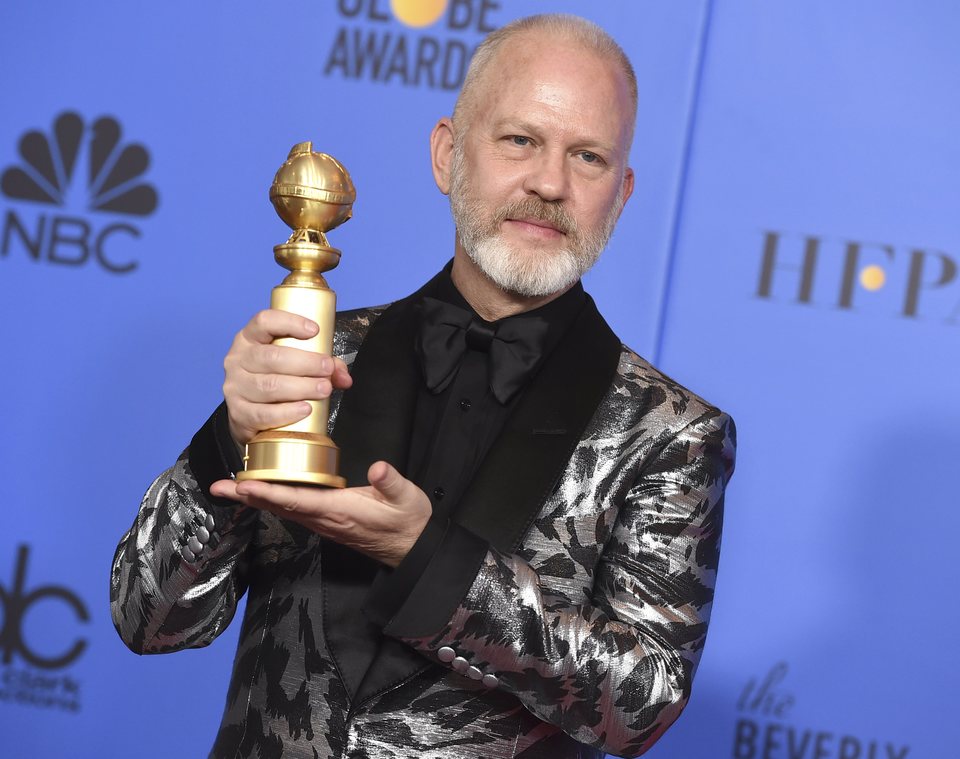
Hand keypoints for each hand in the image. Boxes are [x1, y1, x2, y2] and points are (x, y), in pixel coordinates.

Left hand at [209, 462, 430, 567]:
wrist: (412, 547)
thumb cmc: (408, 521)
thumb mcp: (407, 498)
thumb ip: (391, 482)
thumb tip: (379, 467)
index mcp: (339, 509)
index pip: (296, 499)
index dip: (267, 492)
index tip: (242, 485)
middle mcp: (325, 518)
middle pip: (279, 505)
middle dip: (248, 495)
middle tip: (218, 486)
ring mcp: (324, 521)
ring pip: (283, 508)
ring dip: (257, 497)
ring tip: (233, 486)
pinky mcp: (327, 520)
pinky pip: (294, 508)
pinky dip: (274, 499)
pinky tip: (265, 490)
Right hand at [222, 310, 352, 444]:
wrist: (248, 414)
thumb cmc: (275, 379)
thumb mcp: (294, 365)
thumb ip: (323, 366)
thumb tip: (344, 377)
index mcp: (250, 338)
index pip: (264, 321)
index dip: (289, 322)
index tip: (315, 330)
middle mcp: (238, 359)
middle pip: (272, 357)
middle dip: (306, 362)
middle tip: (328, 369)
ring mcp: (235, 386)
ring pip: (269, 385)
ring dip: (301, 387)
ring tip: (324, 389)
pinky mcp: (238, 413)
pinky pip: (263, 413)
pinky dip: (286, 412)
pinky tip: (305, 409)